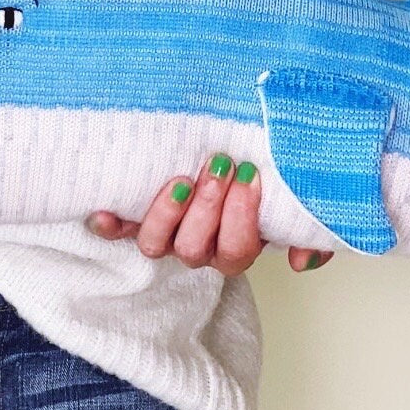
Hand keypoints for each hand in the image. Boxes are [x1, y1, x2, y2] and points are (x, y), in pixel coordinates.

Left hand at [85, 152, 335, 276]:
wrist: (224, 150)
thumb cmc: (257, 170)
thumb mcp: (289, 198)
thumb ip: (305, 227)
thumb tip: (303, 260)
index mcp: (234, 246)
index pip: (237, 251)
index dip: (241, 219)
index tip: (249, 176)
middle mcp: (197, 247)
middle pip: (195, 249)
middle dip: (209, 208)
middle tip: (219, 167)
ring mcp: (165, 235)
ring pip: (157, 246)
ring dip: (167, 215)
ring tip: (180, 180)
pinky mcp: (134, 221)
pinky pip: (117, 231)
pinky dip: (109, 224)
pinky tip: (104, 211)